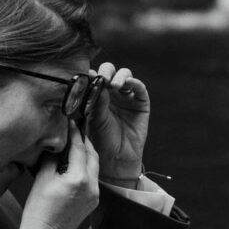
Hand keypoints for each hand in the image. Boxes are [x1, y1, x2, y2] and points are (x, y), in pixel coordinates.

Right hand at [20, 123, 99, 228]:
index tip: (71, 122)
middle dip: (85, 142)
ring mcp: (95, 195)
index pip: (79, 148)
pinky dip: (87, 169)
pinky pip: (93, 180)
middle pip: (92, 156)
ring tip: (76, 146)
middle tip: (77, 131)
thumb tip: (57, 145)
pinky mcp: (93, 202)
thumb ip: (52, 158)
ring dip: (87, 155)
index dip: (75, 133)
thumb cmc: (38, 209)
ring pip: (94, 168)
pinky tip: (77, 165)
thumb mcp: (42, 178)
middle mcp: (91, 186)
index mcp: (78, 178)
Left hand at [86, 61, 148, 182]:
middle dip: (107, 71)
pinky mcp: (141, 102)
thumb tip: (95, 80)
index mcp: (98, 95)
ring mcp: (127, 96)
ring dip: (120, 76)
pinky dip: (135, 82)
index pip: (96, 77)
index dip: (93, 74)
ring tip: (114, 85)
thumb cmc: (102, 140)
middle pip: (111, 71)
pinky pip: (140, 88)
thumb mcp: (95, 119)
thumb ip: (96, 101)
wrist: (116, 157)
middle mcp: (113, 93)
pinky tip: (128, 83)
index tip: (88, 76)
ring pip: (125, 75)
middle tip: (103, 79)